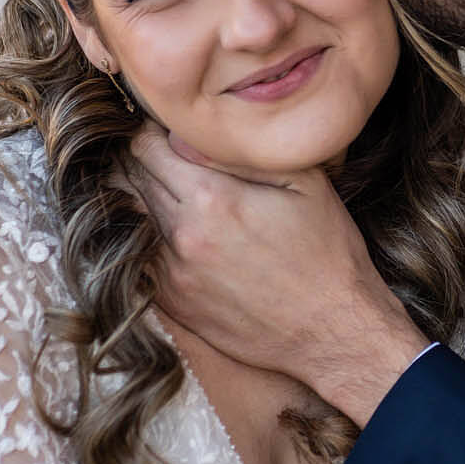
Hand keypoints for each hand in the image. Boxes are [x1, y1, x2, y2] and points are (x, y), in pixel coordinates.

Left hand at [128, 124, 425, 422]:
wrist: (334, 330)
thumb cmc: (328, 253)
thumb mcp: (305, 184)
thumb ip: (239, 153)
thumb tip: (185, 135)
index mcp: (212, 199)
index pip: (144, 146)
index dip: (154, 132)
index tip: (174, 136)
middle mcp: (184, 238)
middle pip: (130, 179)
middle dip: (145, 163)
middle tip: (176, 163)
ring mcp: (173, 276)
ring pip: (131, 218)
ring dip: (146, 202)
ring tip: (181, 199)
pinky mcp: (174, 304)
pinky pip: (140, 258)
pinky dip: (152, 240)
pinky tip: (185, 238)